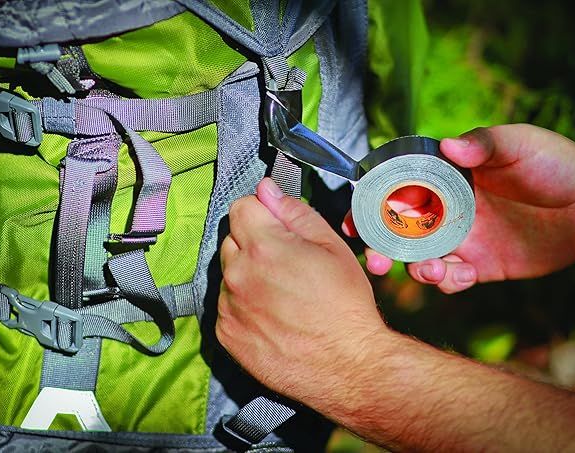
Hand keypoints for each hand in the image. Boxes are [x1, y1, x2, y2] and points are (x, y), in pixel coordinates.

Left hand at [217, 178, 387, 405]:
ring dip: (247, 276)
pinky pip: (227, 305)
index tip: (277, 228)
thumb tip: (267, 189)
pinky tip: (272, 317)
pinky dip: (244, 306)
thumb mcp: (332, 247)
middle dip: (254, 245)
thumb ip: (294, 213)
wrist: (348, 366)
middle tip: (286, 265)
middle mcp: (238, 274)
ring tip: (281, 295)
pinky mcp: (226, 334)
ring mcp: (229, 306)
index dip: (262, 213)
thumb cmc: (345, 305)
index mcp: (264, 246)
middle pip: (233, 240)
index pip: (241, 207)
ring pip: (229, 274)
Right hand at [345, 124, 574, 292]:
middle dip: (381, 247)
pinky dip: (447, 282)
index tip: (355, 219)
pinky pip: (453, 279)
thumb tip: (449, 144)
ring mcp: (462, 239)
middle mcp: (446, 209)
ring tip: (427, 270)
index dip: (371, 204)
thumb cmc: (556, 161)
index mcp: (445, 178)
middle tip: (377, 261)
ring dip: (414, 268)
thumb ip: (484, 144)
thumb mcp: (520, 143)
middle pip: (399, 230)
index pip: (396, 189)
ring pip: (420, 258)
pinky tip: (456, 277)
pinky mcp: (481, 266)